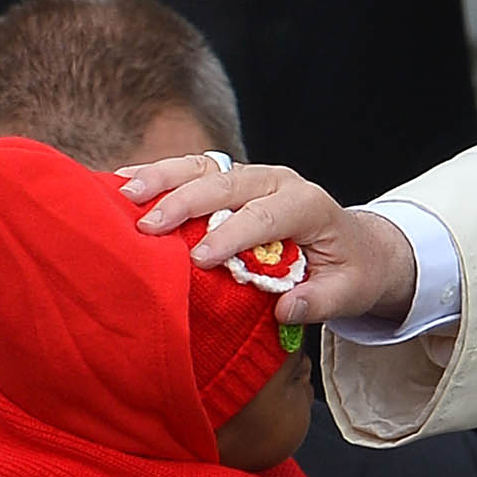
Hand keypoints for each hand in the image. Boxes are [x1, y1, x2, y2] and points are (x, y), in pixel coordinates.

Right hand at [117, 158, 415, 325]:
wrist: (355, 244)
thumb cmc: (350, 271)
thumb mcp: (349, 293)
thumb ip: (320, 302)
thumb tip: (286, 310)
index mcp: (308, 205)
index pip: (266, 215)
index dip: (232, 234)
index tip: (199, 259)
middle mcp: (277, 181)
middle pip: (227, 182)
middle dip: (184, 202)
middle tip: (146, 226)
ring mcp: (251, 175)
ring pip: (203, 166)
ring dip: (161, 178)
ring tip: (123, 192)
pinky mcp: (230, 179)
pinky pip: (191, 169)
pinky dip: (157, 175)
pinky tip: (121, 182)